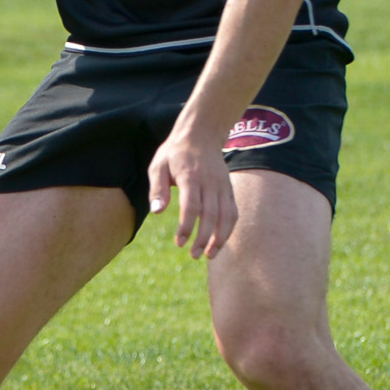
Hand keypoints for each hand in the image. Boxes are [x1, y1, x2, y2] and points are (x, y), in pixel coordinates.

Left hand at [147, 123, 236, 259]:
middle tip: (194, 255)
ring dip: (220, 238)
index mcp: (190, 176)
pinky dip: (229, 228)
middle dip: (203, 238)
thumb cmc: (174, 153)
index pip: (192, 206)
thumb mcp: (158, 165)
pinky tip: (220, 241)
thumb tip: (157, 212)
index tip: (180, 243)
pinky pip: (233, 211)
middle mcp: (210, 182)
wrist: (201, 134)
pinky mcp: (229, 188)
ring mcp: (223, 185)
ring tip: (210, 255)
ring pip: (226, 215)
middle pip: (211, 215)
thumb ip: (157, 188)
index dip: (187, 226)